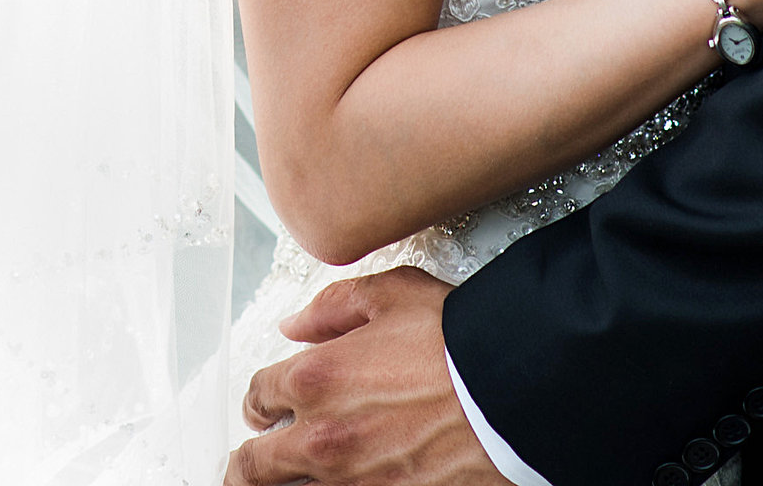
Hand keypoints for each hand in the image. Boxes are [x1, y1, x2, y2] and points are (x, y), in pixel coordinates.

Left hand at [227, 268, 511, 485]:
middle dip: (245, 468)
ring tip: (284, 483)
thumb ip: (332, 308)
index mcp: (314, 379)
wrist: (517, 392)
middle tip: (245, 469)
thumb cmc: (463, 344)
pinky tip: (340, 485)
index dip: (258, 403)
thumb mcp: (390, 295)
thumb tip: (297, 324)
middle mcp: (324, 438)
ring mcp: (355, 480)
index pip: (257, 398)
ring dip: (288, 484)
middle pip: (254, 467)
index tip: (263, 408)